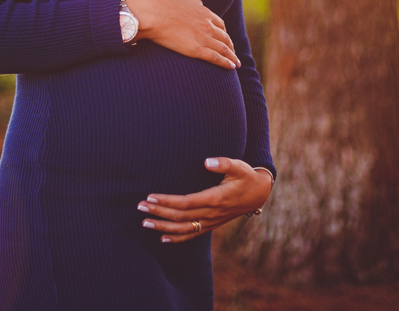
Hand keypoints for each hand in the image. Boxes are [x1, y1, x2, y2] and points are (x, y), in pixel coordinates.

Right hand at [124, 0, 239, 69]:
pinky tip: (231, 67)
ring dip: (232, 56)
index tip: (225, 39)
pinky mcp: (197, 49)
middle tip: (233, 53)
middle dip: (230, 46)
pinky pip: (216, 57)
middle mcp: (207, 24)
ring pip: (224, 48)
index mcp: (203, 11)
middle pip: (225, 37)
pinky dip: (226, 62)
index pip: (220, 24)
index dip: (224, 33)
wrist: (152, 13)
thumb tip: (197, 4)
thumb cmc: (160, 5)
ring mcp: (204, 36)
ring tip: (236, 63)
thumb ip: (192, 3)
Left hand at [137, 157, 272, 242]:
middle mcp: (211, 214)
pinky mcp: (211, 225)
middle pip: (180, 217)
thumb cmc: (246, 176)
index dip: (167, 201)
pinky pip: (192, 235)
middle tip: (139, 207)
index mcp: (215, 199)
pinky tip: (163, 238)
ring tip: (144, 223)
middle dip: (158, 213)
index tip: (150, 196)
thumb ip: (223, 163)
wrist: (259, 194)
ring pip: (183, 229)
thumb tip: (206, 161)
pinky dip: (176, 238)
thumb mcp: (239, 166)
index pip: (185, 203)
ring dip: (162, 227)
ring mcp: (211, 222)